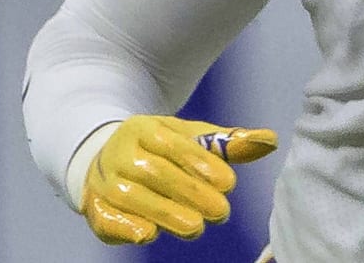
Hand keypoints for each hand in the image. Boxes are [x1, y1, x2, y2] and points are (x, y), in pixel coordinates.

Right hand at [79, 115, 277, 244]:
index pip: (173, 145)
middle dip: (190, 193)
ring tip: (196, 227)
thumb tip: (269, 140)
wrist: (105, 158)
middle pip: (155, 172)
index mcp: (145, 129)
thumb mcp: (191, 139)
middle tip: (221, 212)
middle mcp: (121, 153)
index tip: (229, 183)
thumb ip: (228, 143)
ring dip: (165, 213)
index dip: (201, 164)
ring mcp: (105, 181)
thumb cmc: (160, 150)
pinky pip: (106, 218)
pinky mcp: (95, 208)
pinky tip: (149, 235)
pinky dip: (125, 227)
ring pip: (132, 197)